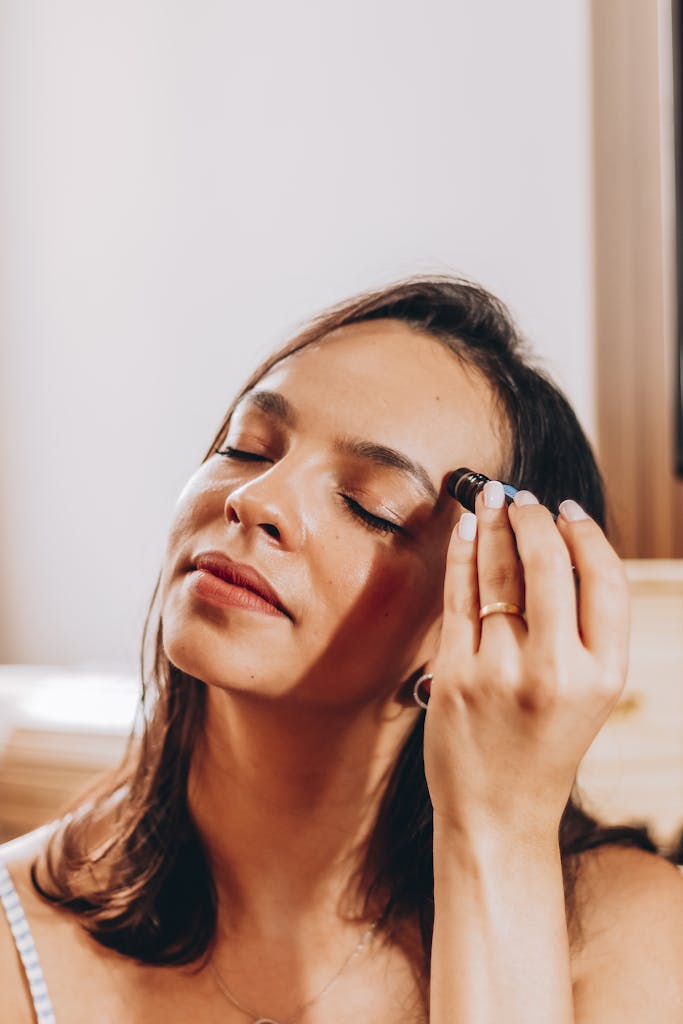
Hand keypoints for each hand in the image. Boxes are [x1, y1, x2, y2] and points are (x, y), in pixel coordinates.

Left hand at [422, 482, 629, 842]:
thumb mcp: (588, 694)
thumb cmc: (544, 744)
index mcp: (604, 674)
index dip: (585, 533)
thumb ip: (582, 628)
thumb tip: (559, 544)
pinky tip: (464, 530)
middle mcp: (557, 670)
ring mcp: (501, 671)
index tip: (566, 509)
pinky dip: (462, 554)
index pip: (604, 578)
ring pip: (499, 573)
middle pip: (548, 564)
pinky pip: (458, 596)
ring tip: (491, 499)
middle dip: (532, 518)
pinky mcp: (454, 674)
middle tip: (521, 499)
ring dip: (493, 524)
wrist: (497, 814)